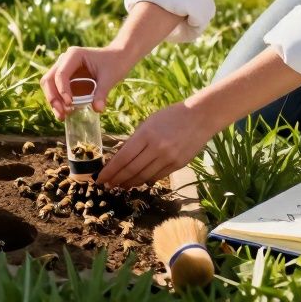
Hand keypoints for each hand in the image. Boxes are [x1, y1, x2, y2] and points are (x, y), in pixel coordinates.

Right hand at [40, 45, 137, 119]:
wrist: (119, 58)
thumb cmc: (115, 63)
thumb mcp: (110, 78)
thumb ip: (102, 93)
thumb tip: (98, 109)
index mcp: (74, 55)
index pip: (61, 74)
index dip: (62, 90)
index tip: (70, 104)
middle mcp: (65, 60)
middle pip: (49, 79)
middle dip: (53, 97)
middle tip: (61, 113)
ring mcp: (64, 69)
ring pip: (50, 86)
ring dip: (54, 101)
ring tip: (62, 116)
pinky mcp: (67, 79)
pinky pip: (57, 91)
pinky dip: (59, 102)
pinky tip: (66, 113)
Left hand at [97, 102, 219, 188]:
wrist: (200, 116)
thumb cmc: (170, 116)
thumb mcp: (148, 123)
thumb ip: (134, 140)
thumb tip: (120, 158)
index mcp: (146, 134)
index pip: (123, 158)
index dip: (110, 170)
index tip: (100, 178)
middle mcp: (157, 148)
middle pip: (132, 170)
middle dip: (117, 179)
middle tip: (107, 185)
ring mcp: (168, 158)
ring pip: (144, 177)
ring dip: (130, 183)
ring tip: (121, 185)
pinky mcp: (178, 165)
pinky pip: (157, 176)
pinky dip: (146, 180)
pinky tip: (138, 181)